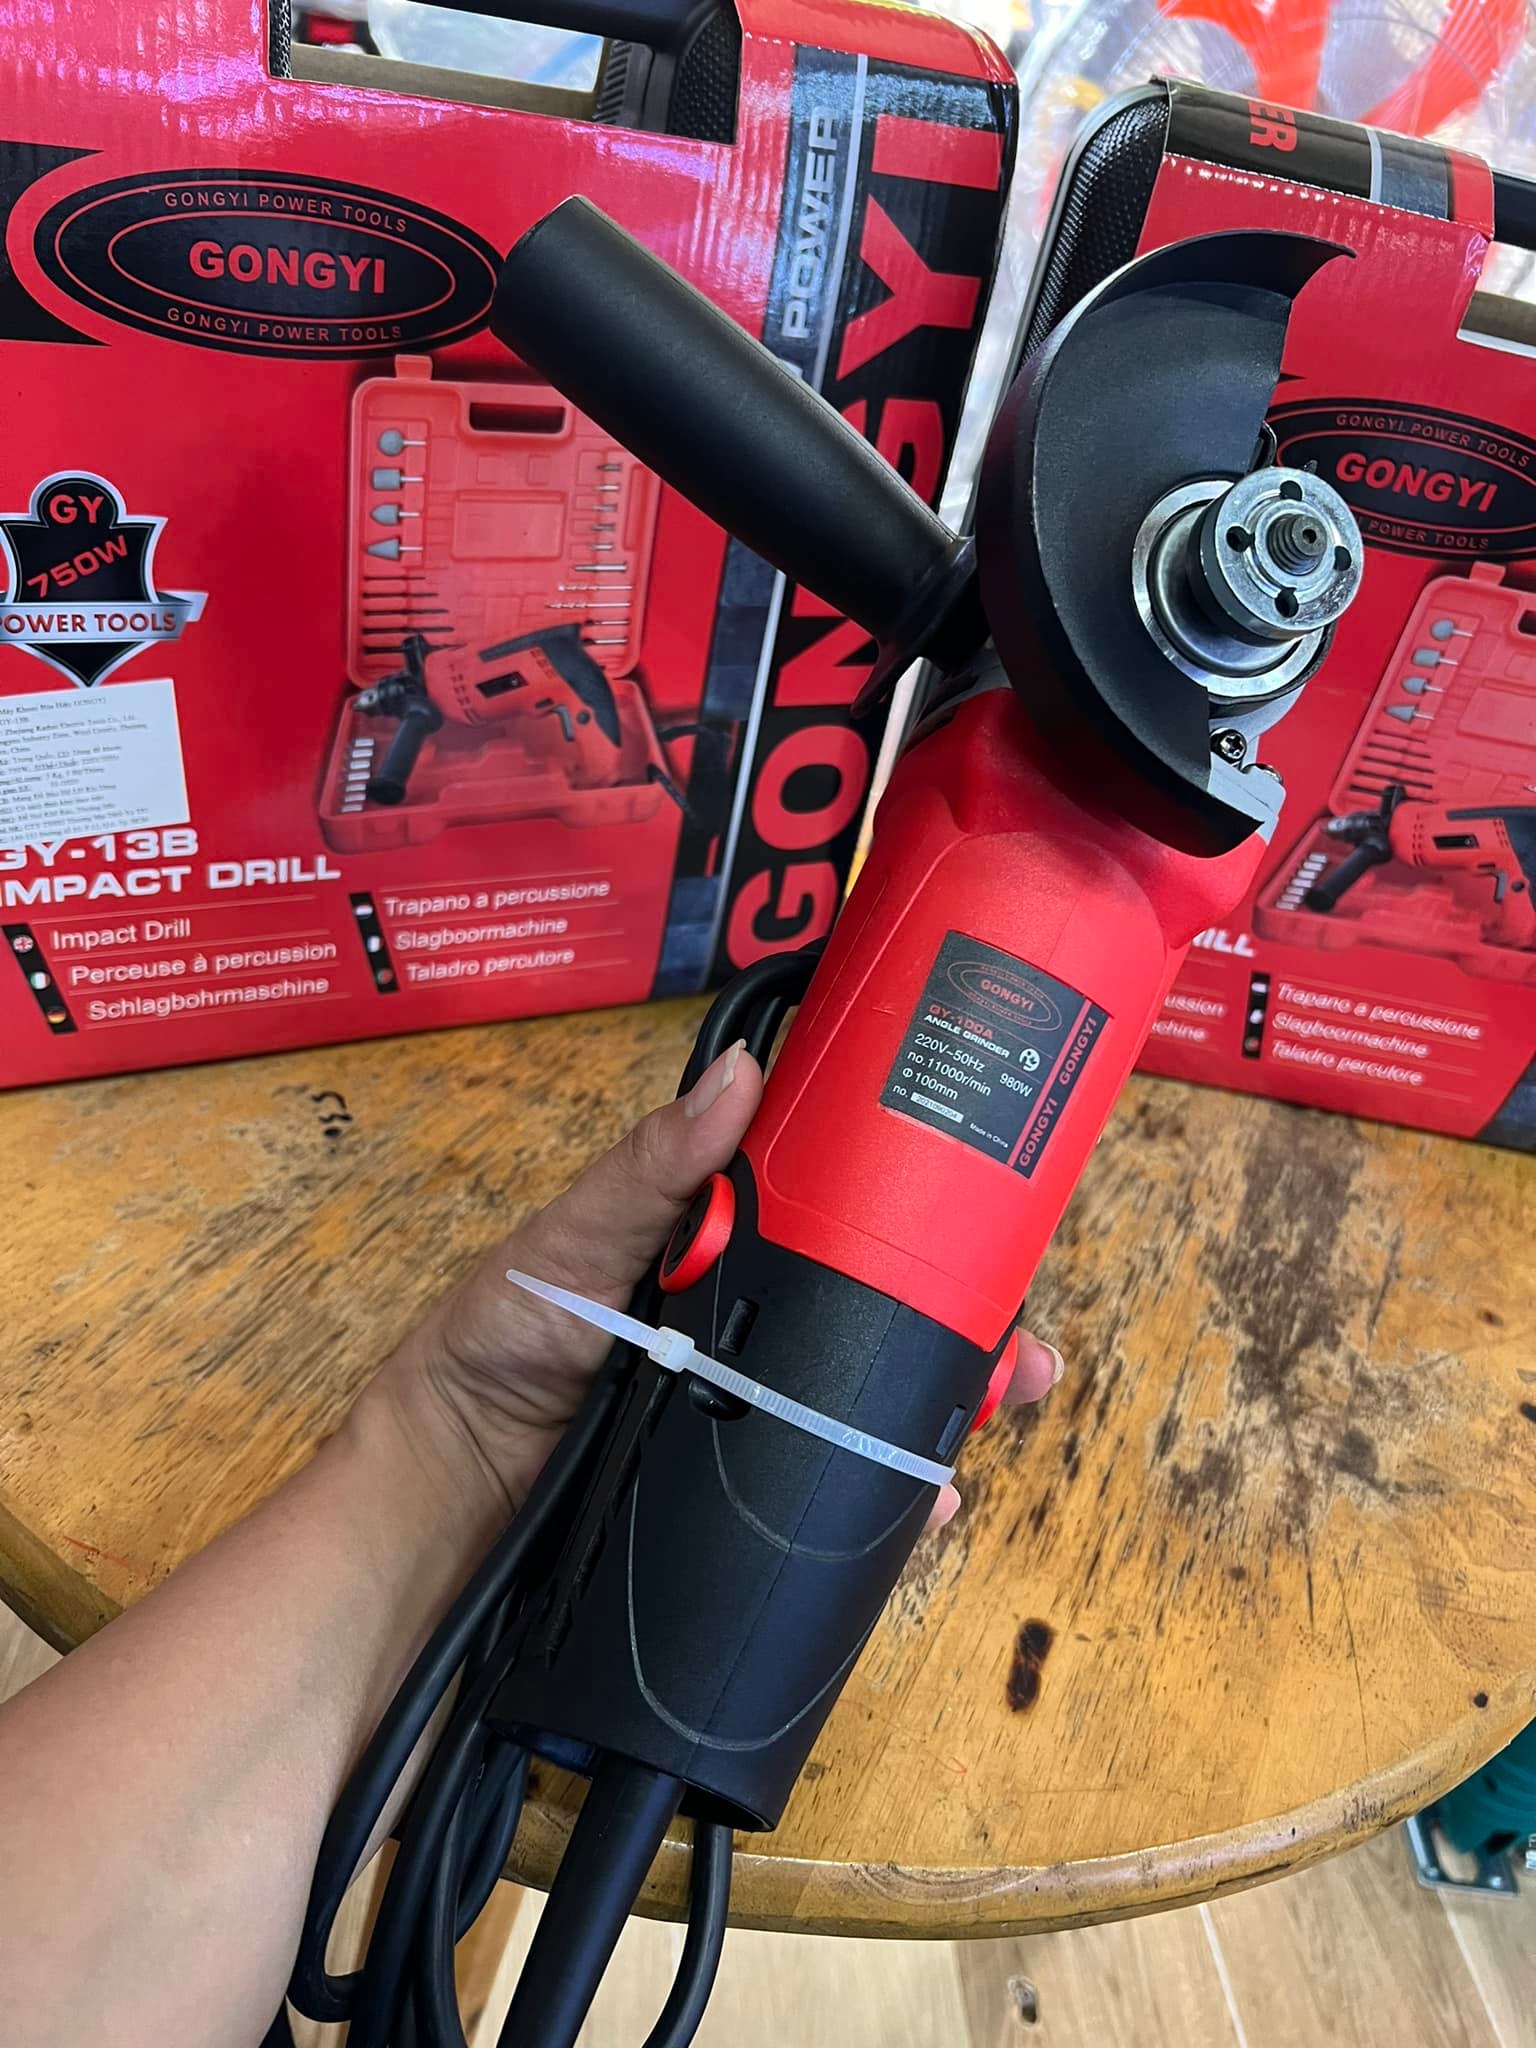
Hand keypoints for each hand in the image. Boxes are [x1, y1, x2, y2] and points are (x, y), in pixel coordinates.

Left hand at [374, 1040, 1063, 1522]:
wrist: (449, 1489)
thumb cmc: (498, 1340)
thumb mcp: (572, 1238)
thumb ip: (653, 1168)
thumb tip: (738, 1072)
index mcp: (726, 1241)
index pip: (843, 1214)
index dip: (922, 1216)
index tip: (991, 1216)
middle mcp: (756, 1318)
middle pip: (886, 1311)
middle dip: (970, 1322)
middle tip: (1022, 1346)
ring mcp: (756, 1402)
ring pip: (877, 1395)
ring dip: (949, 1402)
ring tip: (1000, 1402)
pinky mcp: (744, 1477)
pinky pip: (835, 1476)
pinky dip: (894, 1487)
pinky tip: (928, 1496)